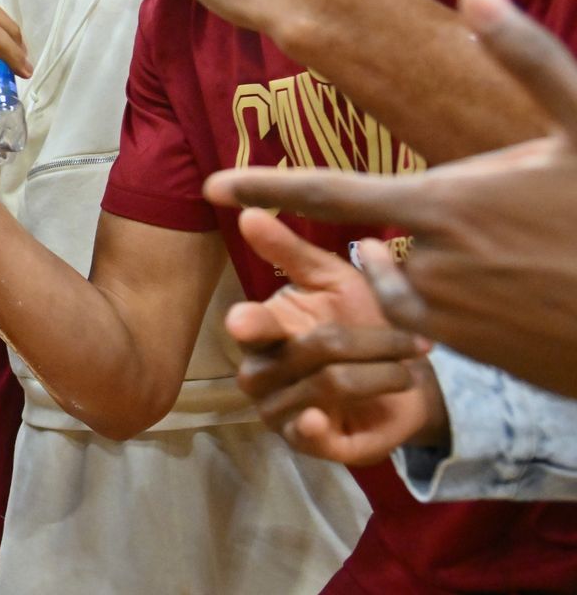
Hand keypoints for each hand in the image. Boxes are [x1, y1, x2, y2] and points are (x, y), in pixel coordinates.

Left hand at [205, 0, 576, 398]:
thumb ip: (525, 55)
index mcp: (444, 202)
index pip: (331, 191)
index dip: (269, 186)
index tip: (213, 185)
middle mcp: (431, 262)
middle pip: (385, 235)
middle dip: (425, 223)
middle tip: (503, 222)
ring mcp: (449, 314)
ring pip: (406, 278)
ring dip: (434, 262)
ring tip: (502, 253)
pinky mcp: (471, 353)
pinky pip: (434, 320)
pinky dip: (452, 301)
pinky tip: (507, 290)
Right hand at [221, 208, 444, 465]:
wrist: (409, 381)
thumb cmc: (362, 321)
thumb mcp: (334, 280)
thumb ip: (291, 251)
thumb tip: (247, 212)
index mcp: (265, 329)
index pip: (251, 325)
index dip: (250, 323)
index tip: (244, 320)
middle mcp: (262, 371)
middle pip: (303, 354)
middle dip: (365, 343)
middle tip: (413, 340)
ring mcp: (280, 409)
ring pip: (323, 387)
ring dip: (378, 374)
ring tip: (408, 368)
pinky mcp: (307, 444)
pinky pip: (305, 437)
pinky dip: (312, 428)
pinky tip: (320, 419)